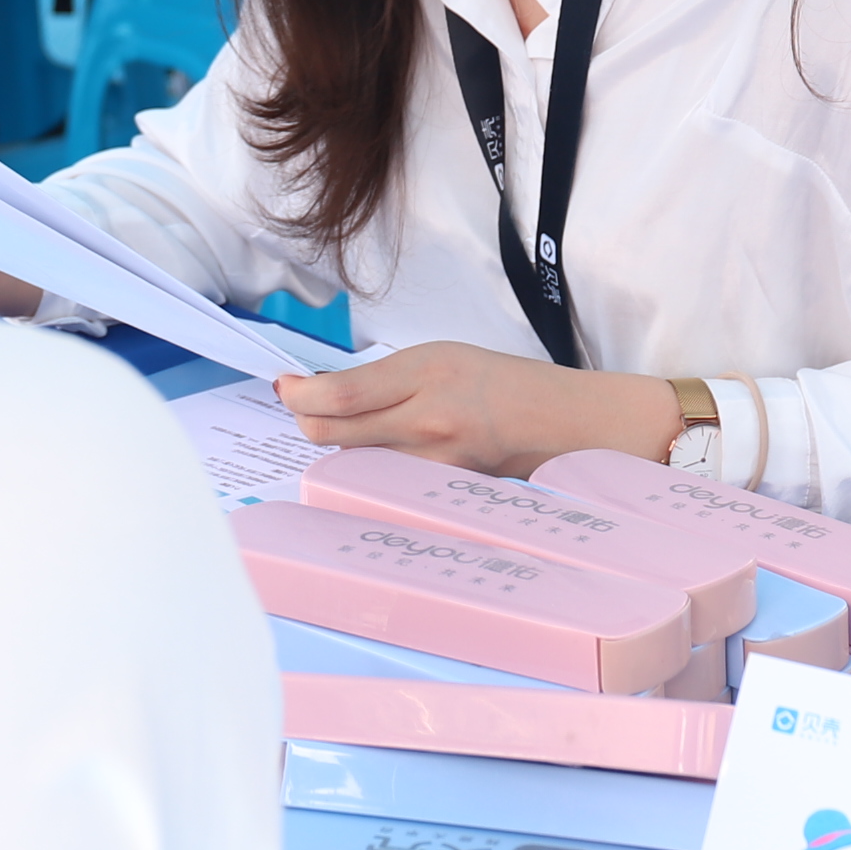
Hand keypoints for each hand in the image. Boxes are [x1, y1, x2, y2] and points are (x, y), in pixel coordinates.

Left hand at [272, 343, 682, 478]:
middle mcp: (428, 418)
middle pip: (334, 433)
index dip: (301, 395)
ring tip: (340, 424)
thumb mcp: (443, 358)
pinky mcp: (442, 490)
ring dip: (336, 444)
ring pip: (353, 459)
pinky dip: (369, 467)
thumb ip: (388, 377)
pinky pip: (385, 480)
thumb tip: (327, 390)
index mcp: (428, 372)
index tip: (284, 387)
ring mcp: (435, 462)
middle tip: (300, 406)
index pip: (341, 394)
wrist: (565, 423)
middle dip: (306, 421)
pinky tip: (376, 452)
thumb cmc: (505, 383)